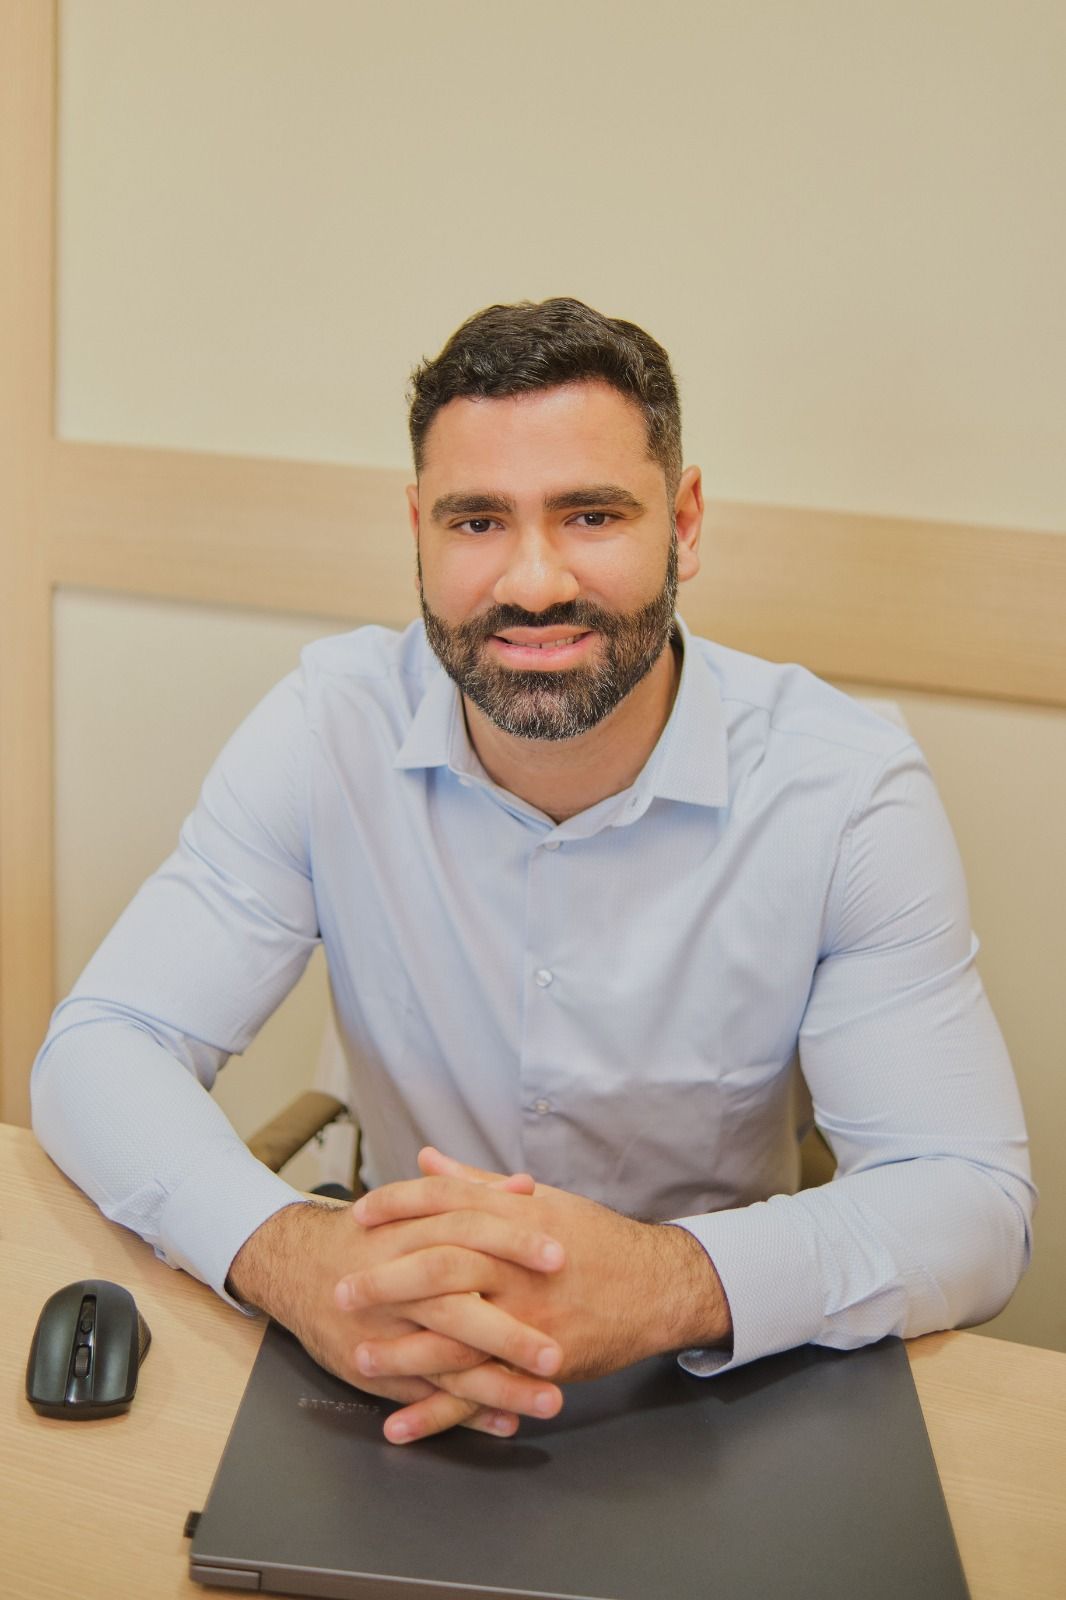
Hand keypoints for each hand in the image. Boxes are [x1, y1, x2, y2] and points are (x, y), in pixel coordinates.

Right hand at [226, 1193, 565, 1443]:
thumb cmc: (372, 1233)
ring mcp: (384, 1332)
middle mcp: (397, 1284)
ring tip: (550, 1400)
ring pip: (443, 1361)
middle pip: (454, 1307)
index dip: (513, 1242)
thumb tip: (526, 1186)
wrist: (296, 1264)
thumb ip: (472, 1194)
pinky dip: (463, 1412)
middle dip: (507, 1333)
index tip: (561, 1257)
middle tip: (557, 1353)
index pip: (467, 1232)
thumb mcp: (415, 1206)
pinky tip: (505, 1422)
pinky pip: (422, 1394)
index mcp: (411, 1233)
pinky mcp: (373, 1370)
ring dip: (497, 1384)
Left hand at [341, 1148, 731, 1384]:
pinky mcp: (538, 1366)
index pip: (445, 1203)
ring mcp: (529, 1318)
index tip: (358, 1215)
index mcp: (515, 1217)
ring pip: (457, 1338)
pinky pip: (480, 1394)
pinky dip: (438, 1413)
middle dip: (386, 1281)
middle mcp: (518, 1266)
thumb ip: (476, 1183)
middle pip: (441, 1267)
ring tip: (359, 1356)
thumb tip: (427, 1160)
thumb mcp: (540, 1200)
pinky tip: (401, 1425)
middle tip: (342, 1290)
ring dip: (402, 1352)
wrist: (655, 1285)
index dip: (398, 1207)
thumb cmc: (593, 1238)